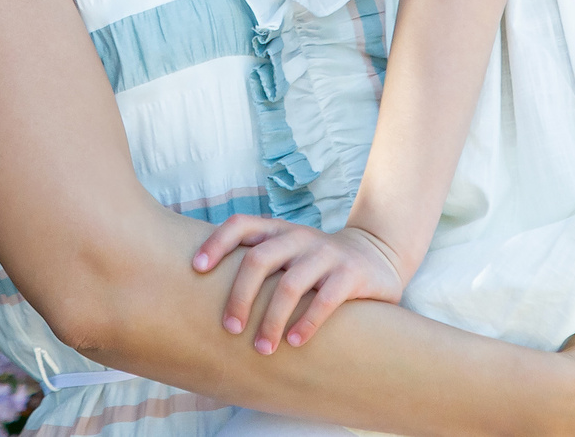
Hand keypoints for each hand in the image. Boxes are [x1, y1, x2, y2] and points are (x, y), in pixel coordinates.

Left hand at [189, 217, 406, 353]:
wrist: (377, 254)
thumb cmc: (317, 262)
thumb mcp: (288, 252)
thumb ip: (258, 260)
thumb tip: (203, 292)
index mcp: (278, 230)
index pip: (241, 225)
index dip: (216, 243)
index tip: (196, 270)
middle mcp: (299, 237)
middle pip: (258, 260)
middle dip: (239, 297)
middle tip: (230, 330)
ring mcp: (326, 254)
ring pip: (289, 284)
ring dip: (271, 320)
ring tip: (263, 349)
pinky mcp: (351, 274)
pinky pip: (325, 299)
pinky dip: (307, 322)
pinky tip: (295, 342)